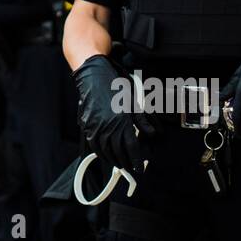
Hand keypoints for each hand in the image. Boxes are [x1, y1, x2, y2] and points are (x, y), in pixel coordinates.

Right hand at [73, 55, 154, 174]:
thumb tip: (153, 133)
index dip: (136, 160)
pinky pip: (93, 144)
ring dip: (112, 159)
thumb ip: (143, 120)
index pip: (131, 147)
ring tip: (118, 163)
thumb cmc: (113, 84)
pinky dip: (99, 152)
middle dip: (125, 162)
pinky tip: (103, 154)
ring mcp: (95, 126)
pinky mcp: (87, 123)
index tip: (139, 167)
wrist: (93, 73)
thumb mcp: (133, 100)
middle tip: (130, 167)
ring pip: (104, 150)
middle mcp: (108, 126)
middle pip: (118, 152)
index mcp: (121, 121)